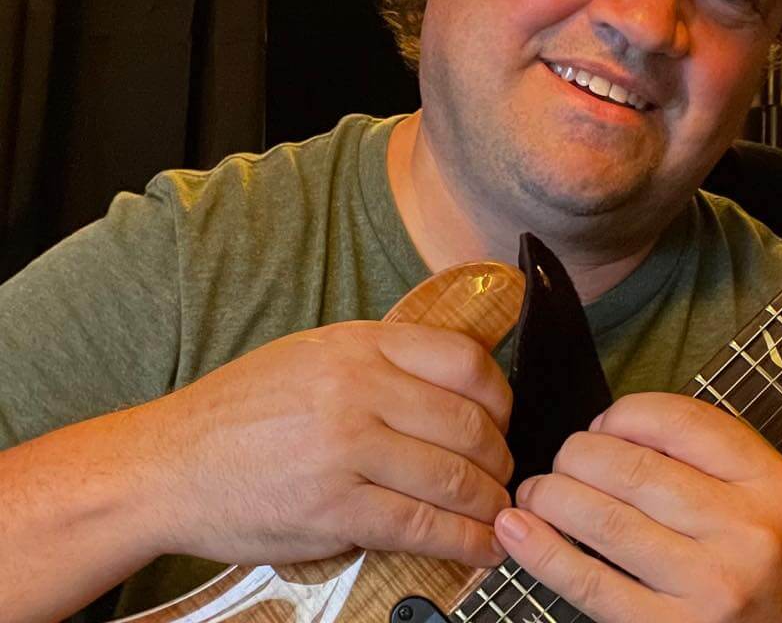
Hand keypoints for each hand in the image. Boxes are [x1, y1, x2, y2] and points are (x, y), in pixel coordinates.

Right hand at [130, 321, 512, 566]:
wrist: (170, 463)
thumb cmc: (241, 408)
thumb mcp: (313, 355)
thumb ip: (380, 360)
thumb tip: (450, 382)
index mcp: (360, 345)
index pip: (465, 361)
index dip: (499, 397)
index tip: (502, 419)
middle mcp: (359, 389)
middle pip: (468, 424)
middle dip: (499, 457)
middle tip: (501, 473)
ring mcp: (347, 449)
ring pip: (453, 477)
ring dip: (488, 502)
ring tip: (496, 513)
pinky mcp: (334, 509)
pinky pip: (420, 526)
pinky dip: (463, 541)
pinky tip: (479, 547)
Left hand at [494, 392, 781, 622]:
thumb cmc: (774, 554)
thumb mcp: (766, 486)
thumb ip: (702, 448)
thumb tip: (606, 430)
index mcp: (772, 484)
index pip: (677, 421)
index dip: (622, 414)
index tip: (601, 425)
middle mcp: (747, 534)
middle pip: (632, 469)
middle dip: (577, 455)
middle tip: (564, 460)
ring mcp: (711, 588)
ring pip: (605, 521)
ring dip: (553, 495)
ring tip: (536, 490)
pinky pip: (592, 585)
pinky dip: (544, 552)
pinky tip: (519, 529)